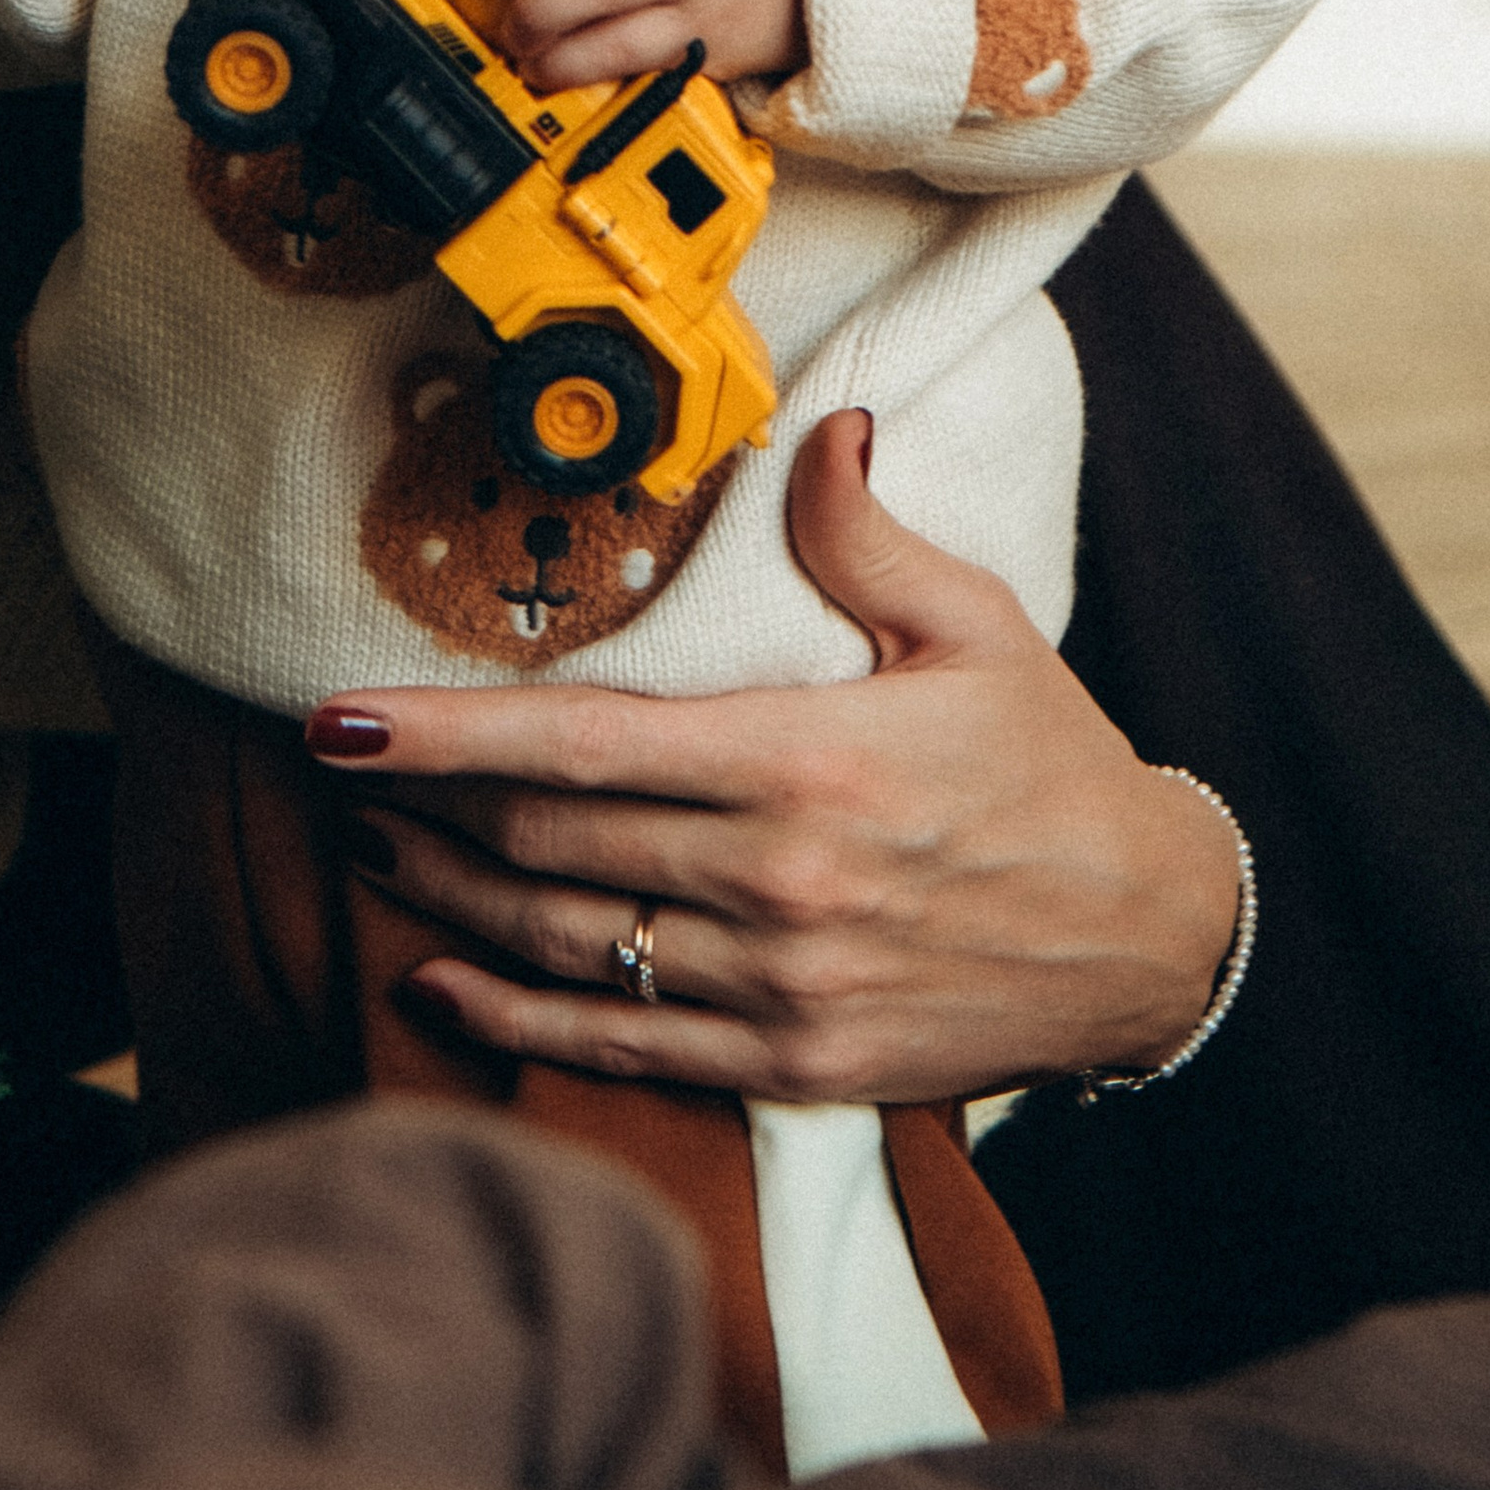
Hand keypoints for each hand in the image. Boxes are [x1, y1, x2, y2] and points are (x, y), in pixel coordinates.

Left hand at [305, 411, 1242, 1104]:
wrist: (1154, 940)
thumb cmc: (1053, 767)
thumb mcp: (975, 625)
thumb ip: (863, 531)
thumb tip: (818, 426)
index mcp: (803, 761)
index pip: (578, 746)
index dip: (442, 738)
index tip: (335, 722)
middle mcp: (776, 881)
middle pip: (546, 845)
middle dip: (423, 808)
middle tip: (340, 773)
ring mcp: (781, 985)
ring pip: (565, 946)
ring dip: (448, 900)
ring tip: (372, 851)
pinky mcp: (794, 1062)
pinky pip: (620, 1048)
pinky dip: (512, 1024)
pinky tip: (436, 986)